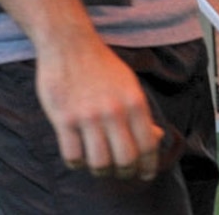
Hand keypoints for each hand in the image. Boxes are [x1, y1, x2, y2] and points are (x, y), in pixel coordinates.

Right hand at [36, 37, 164, 181]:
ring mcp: (88, 117)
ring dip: (102, 171)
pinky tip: (79, 158)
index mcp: (135, 102)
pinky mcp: (64, 119)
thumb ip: (140, 112)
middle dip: (126, 172)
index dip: (148, 165)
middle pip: (126, 159)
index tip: (146, 174)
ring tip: (101, 166)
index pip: (148, 145)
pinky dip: (77, 163)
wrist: (70, 45)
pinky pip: (72, 156)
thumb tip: (155, 137)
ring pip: (99, 163)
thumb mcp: (130, 84)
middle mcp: (114, 111)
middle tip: (122, 173)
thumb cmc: (102, 65)